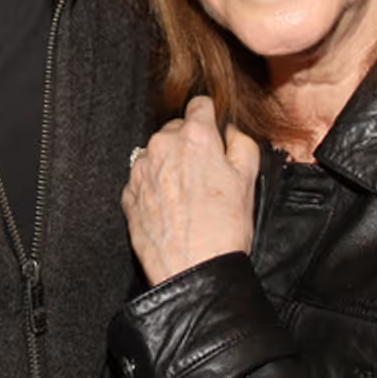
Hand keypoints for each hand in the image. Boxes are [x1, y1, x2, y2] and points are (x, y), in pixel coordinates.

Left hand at [122, 96, 261, 285]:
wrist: (193, 272)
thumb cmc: (224, 228)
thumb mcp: (248, 178)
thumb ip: (241, 141)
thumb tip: (230, 130)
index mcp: (194, 136)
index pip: (200, 105)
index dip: (210, 118)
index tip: (213, 132)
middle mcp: (162, 145)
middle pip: (176, 129)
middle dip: (189, 144)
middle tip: (205, 173)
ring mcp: (140, 169)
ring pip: (157, 153)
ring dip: (170, 165)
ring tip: (187, 196)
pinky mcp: (128, 194)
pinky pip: (143, 178)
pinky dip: (154, 186)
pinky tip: (171, 207)